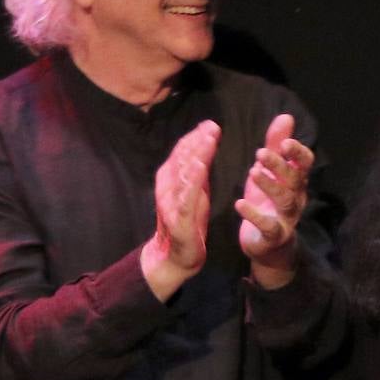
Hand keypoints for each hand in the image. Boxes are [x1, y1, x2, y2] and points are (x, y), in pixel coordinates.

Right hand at [140, 120, 220, 300]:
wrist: (177, 255)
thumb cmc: (189, 218)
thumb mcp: (197, 188)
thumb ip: (201, 165)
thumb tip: (208, 137)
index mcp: (171, 177)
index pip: (182, 152)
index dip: (195, 137)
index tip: (211, 124)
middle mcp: (168, 186)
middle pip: (182, 159)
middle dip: (197, 141)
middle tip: (212, 127)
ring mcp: (171, 202)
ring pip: (183, 175)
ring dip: (195, 156)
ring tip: (207, 141)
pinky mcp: (179, 219)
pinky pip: (186, 198)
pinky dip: (192, 182)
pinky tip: (200, 169)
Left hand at [235, 113, 314, 288]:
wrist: (269, 247)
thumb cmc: (268, 203)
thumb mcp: (270, 172)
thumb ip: (276, 145)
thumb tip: (286, 116)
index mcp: (295, 181)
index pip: (305, 163)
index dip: (298, 152)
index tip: (285, 142)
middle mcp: (296, 198)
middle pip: (294, 179)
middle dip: (280, 165)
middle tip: (261, 153)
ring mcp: (286, 218)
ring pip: (284, 200)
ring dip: (269, 185)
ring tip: (252, 172)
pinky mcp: (273, 236)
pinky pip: (268, 226)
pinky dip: (254, 215)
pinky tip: (239, 203)